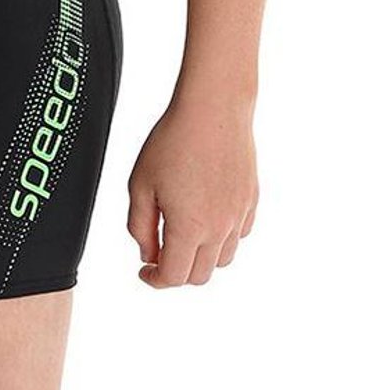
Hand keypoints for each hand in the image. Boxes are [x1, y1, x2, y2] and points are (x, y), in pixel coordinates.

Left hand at [126, 90, 257, 286]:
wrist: (213, 109)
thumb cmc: (173, 141)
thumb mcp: (140, 185)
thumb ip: (139, 226)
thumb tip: (148, 254)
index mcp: (189, 228)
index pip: (174, 277)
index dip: (155, 279)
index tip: (145, 270)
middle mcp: (220, 228)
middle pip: (200, 275)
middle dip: (177, 272)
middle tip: (160, 253)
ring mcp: (239, 215)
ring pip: (223, 259)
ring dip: (201, 258)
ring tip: (183, 235)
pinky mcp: (251, 200)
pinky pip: (239, 235)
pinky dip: (223, 238)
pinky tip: (207, 218)